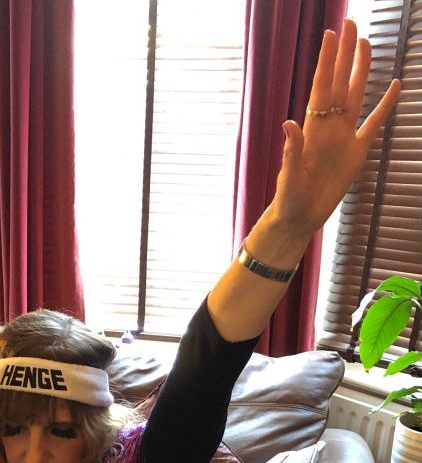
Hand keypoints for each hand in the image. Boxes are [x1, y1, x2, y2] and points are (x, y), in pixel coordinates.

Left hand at [270, 19, 400, 237]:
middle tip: (349, 24)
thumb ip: (291, 150)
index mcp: (312, 130)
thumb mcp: (289, 177)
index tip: (330, 35)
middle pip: (339, 83)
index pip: (321, 88)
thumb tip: (289, 123)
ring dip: (360, 70)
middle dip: (343, 54)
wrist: (300, 218)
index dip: (326, 62)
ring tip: (365, 43)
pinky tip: (394, 86)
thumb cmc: (289, 199)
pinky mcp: (356, 152)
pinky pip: (373, 123)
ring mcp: (344, 137)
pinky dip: (384, 106)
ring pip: (355, 95)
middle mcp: (329, 127)